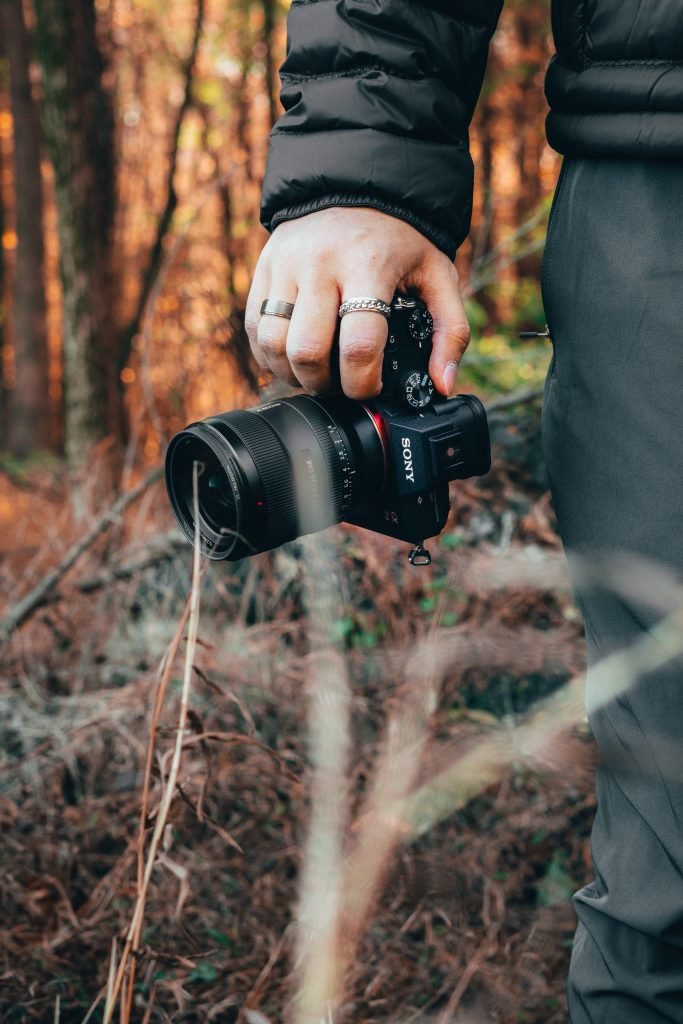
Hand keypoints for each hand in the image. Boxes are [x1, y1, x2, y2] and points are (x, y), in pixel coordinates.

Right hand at [245, 207, 470, 399]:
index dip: (363, 382)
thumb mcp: (438, 275)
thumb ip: (450, 331)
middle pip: (307, 351)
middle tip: (340, 384)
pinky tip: (293, 357)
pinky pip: (254, 328)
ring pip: (272, 344)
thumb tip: (443, 385)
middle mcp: (320, 264)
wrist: (355, 182)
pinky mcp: (264, 269)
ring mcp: (285, 265)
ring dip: (292, 373)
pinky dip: (269, 355)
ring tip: (315, 374)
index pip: (358, 344)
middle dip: (324, 384)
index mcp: (368, 265)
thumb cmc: (400, 238)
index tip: (371, 387)